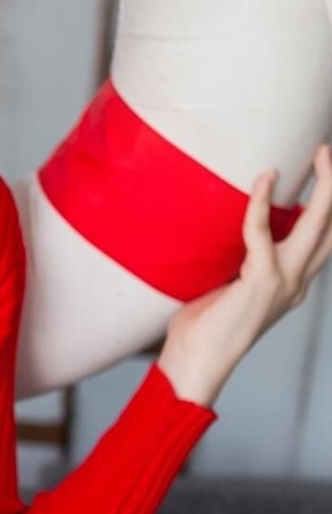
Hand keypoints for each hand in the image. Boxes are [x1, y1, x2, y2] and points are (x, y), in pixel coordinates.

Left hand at [157, 141, 331, 406]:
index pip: (324, 240)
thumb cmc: (203, 326)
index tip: (322, 172)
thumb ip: (242, 258)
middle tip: (327, 150)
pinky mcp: (262, 283)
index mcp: (293, 283)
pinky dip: (261, 203)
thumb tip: (232, 228)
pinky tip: (264, 178)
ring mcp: (285, 283)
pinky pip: (262, 232)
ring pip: (317, 226)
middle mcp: (297, 283)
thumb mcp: (230, 284)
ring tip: (320, 155)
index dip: (328, 207)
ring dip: (325, 188)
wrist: (196, 363)